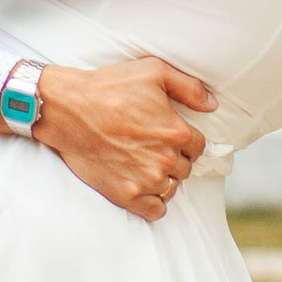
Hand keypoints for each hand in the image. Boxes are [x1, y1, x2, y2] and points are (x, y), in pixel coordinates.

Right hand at [3, 54, 210, 219]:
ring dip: (163, 178)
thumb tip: (213, 105)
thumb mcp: (154, 71)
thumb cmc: (110, 87)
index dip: (185, 139)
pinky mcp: (125, 194)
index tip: (168, 133)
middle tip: (151, 145)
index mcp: (177, 132)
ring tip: (144, 163)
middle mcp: (165, 160)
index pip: (199, 146)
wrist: (68, 109)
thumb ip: (190, 88)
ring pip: (171, 188)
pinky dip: (153, 201)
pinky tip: (142, 185)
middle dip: (173, 157)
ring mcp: (145, 180)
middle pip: (185, 168)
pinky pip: (155, 210)